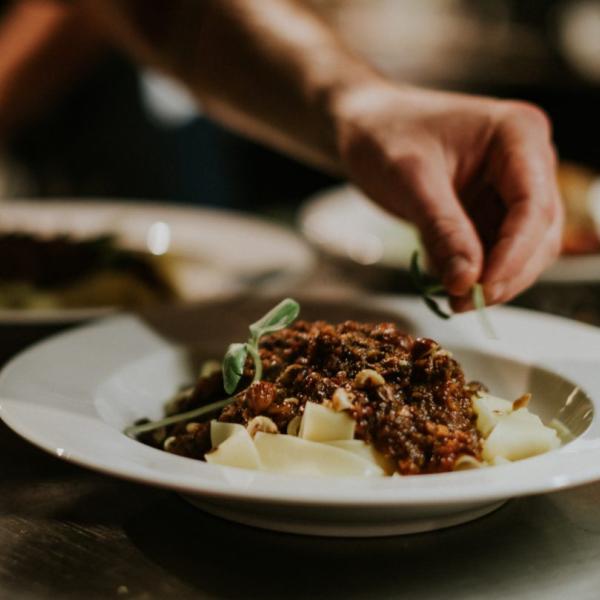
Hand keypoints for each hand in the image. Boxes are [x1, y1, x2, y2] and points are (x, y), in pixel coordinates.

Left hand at [332, 82, 563, 308]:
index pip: (534, 206)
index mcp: (517, 135)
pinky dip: (474, 271)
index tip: (482, 290)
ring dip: (491, 279)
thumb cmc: (384, 136)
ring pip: (522, 248)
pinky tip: (444, 277)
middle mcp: (526, 161)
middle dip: (505, 274)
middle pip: (539, 233)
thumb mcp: (410, 181)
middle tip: (462, 303)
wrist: (363, 127)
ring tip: (451, 297)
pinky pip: (494, 250)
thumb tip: (468, 283)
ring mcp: (510, 187)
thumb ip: (442, 230)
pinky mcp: (490, 209)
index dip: (514, 255)